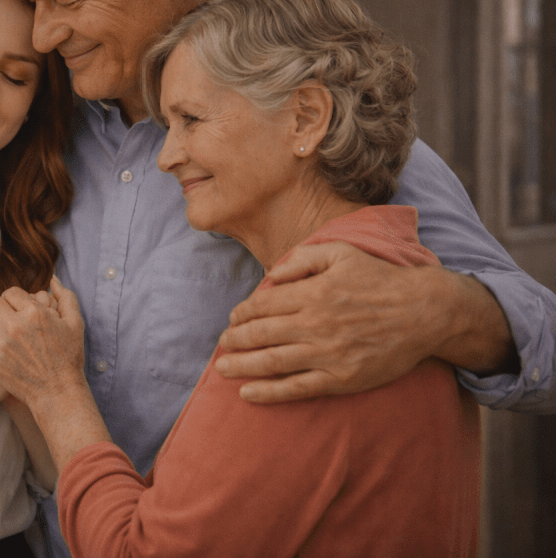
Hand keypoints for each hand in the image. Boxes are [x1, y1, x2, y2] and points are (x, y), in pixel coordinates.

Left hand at [0, 277, 84, 407]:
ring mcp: (1, 345)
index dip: (15, 299)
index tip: (18, 309)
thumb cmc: (69, 357)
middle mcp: (16, 326)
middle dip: (0, 308)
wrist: (58, 392)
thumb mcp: (75, 323)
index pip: (11, 292)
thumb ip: (66, 297)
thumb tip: (53, 279)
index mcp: (35, 313)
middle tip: (7, 319)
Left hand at [216, 241, 446, 402]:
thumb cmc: (380, 279)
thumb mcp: (341, 253)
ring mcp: (327, 354)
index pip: (262, 305)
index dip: (242, 313)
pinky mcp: (341, 379)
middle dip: (234, 339)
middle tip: (222, 342)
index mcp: (313, 293)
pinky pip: (296, 388)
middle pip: (260, 334)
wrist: (425, 312)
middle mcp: (315, 324)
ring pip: (272, 362)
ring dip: (241, 366)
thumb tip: (271, 275)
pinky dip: (268, 392)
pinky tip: (247, 393)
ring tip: (223, 367)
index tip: (233, 317)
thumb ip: (302, 259)